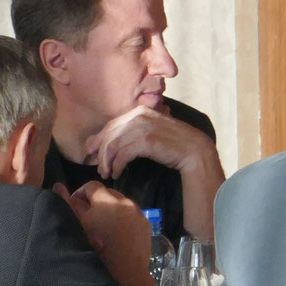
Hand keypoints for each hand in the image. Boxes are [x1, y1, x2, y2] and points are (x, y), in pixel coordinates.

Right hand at [55, 182, 157, 285]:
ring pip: (121, 203)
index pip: (91, 185)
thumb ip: (69, 204)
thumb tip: (58, 186)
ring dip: (112, 209)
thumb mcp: (79, 225)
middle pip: (107, 193)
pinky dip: (125, 218)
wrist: (126, 271)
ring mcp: (137, 211)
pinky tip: (119, 233)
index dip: (81, 193)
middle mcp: (124, 200)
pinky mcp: (145, 223)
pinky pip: (132, 214)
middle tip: (89, 217)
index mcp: (105, 199)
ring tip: (105, 226)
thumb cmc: (98, 248)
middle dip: (97, 201)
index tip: (75, 205)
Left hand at [86, 104, 216, 180]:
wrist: (193, 150)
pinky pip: (122, 154)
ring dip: (107, 162)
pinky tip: (117, 173)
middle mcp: (139, 115)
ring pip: (113, 145)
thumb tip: (109, 140)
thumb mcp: (151, 131)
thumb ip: (133, 132)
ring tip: (107, 174)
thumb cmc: (172, 143)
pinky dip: (116, 165)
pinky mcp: (146, 140)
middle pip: (109, 135)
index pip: (110, 125)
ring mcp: (143, 127)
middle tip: (100, 169)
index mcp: (139, 110)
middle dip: (100, 153)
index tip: (92, 154)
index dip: (98, 140)